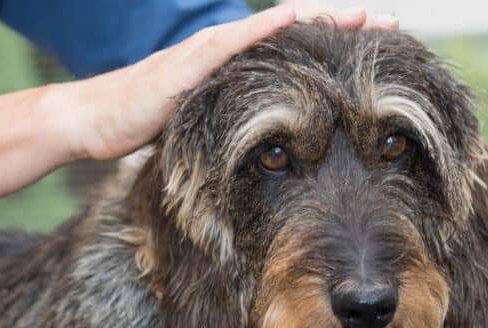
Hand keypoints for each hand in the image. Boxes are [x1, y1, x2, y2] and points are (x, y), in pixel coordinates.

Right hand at [66, 5, 399, 160]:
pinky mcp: (189, 64)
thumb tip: (272, 154)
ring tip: (360, 14)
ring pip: (272, 31)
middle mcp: (228, 54)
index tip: (382, 47)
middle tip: (393, 22)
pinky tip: (294, 18)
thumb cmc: (145, 127)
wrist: (95, 122)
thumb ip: (236, 130)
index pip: (295, 52)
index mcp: (237, 71)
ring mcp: (209, 54)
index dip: (337, 46)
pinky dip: (264, 30)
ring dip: (317, 20)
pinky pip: (232, 43)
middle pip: (295, 34)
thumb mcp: (202, 131)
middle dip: (344, 25)